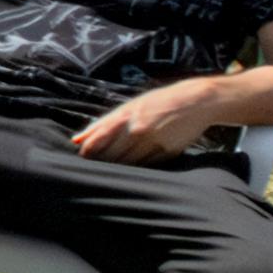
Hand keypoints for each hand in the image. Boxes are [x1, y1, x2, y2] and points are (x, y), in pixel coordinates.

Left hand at [71, 84, 212, 164]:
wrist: (196, 101)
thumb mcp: (130, 107)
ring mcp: (154, 141)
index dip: (88, 151)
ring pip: (127, 163)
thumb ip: (102, 124)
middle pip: (111, 154)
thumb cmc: (157, 103)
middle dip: (100, 162)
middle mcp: (138, 128)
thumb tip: (76, 140)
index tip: (82, 158)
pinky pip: (145, 166)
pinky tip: (131, 170)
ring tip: (109, 172)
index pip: (99, 138)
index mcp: (127, 115)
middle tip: (93, 167)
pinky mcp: (167, 151)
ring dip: (116, 168)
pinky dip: (135, 169)